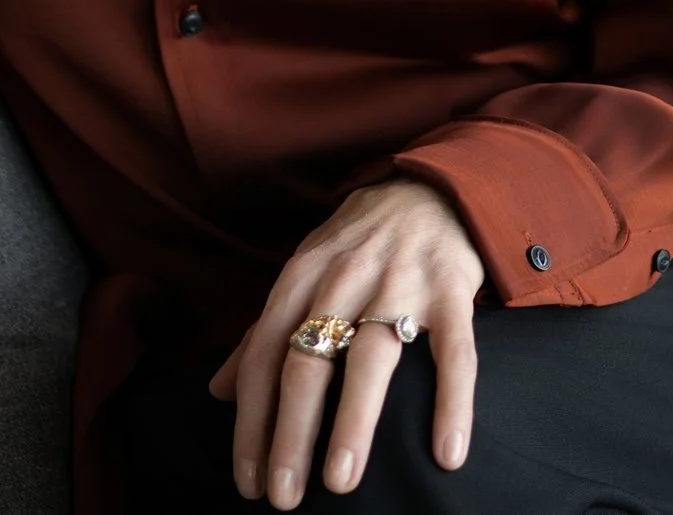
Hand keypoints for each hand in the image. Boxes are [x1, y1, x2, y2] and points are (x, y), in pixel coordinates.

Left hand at [206, 178, 483, 504]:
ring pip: (371, 358)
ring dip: (353, 422)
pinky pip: (455, 354)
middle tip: (282, 497)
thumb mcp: (303, 272)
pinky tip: (447, 455)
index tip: (248, 481)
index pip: (265, 356)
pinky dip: (453, 403)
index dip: (253, 421)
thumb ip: (263, 331)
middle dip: (290, 432)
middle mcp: (345, 277)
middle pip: (308, 360)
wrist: (432, 188)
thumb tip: (217, 391)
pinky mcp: (451, 291)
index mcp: (301, 276)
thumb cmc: (358, 242)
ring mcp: (400, 283)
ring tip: (340, 482)